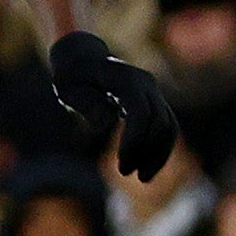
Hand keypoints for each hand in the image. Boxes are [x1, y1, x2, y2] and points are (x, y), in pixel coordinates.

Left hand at [49, 32, 180, 179]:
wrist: (83, 57)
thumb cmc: (71, 74)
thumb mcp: (67, 87)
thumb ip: (87, 104)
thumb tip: (109, 123)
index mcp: (124, 77)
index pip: (140, 112)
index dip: (135, 140)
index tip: (122, 165)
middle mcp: (146, 83)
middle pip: (160, 121)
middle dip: (148, 151)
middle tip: (126, 173)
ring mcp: (153, 92)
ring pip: (169, 126)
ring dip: (159, 154)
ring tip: (143, 178)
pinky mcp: (154, 103)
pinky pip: (165, 128)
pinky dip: (158, 148)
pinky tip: (146, 167)